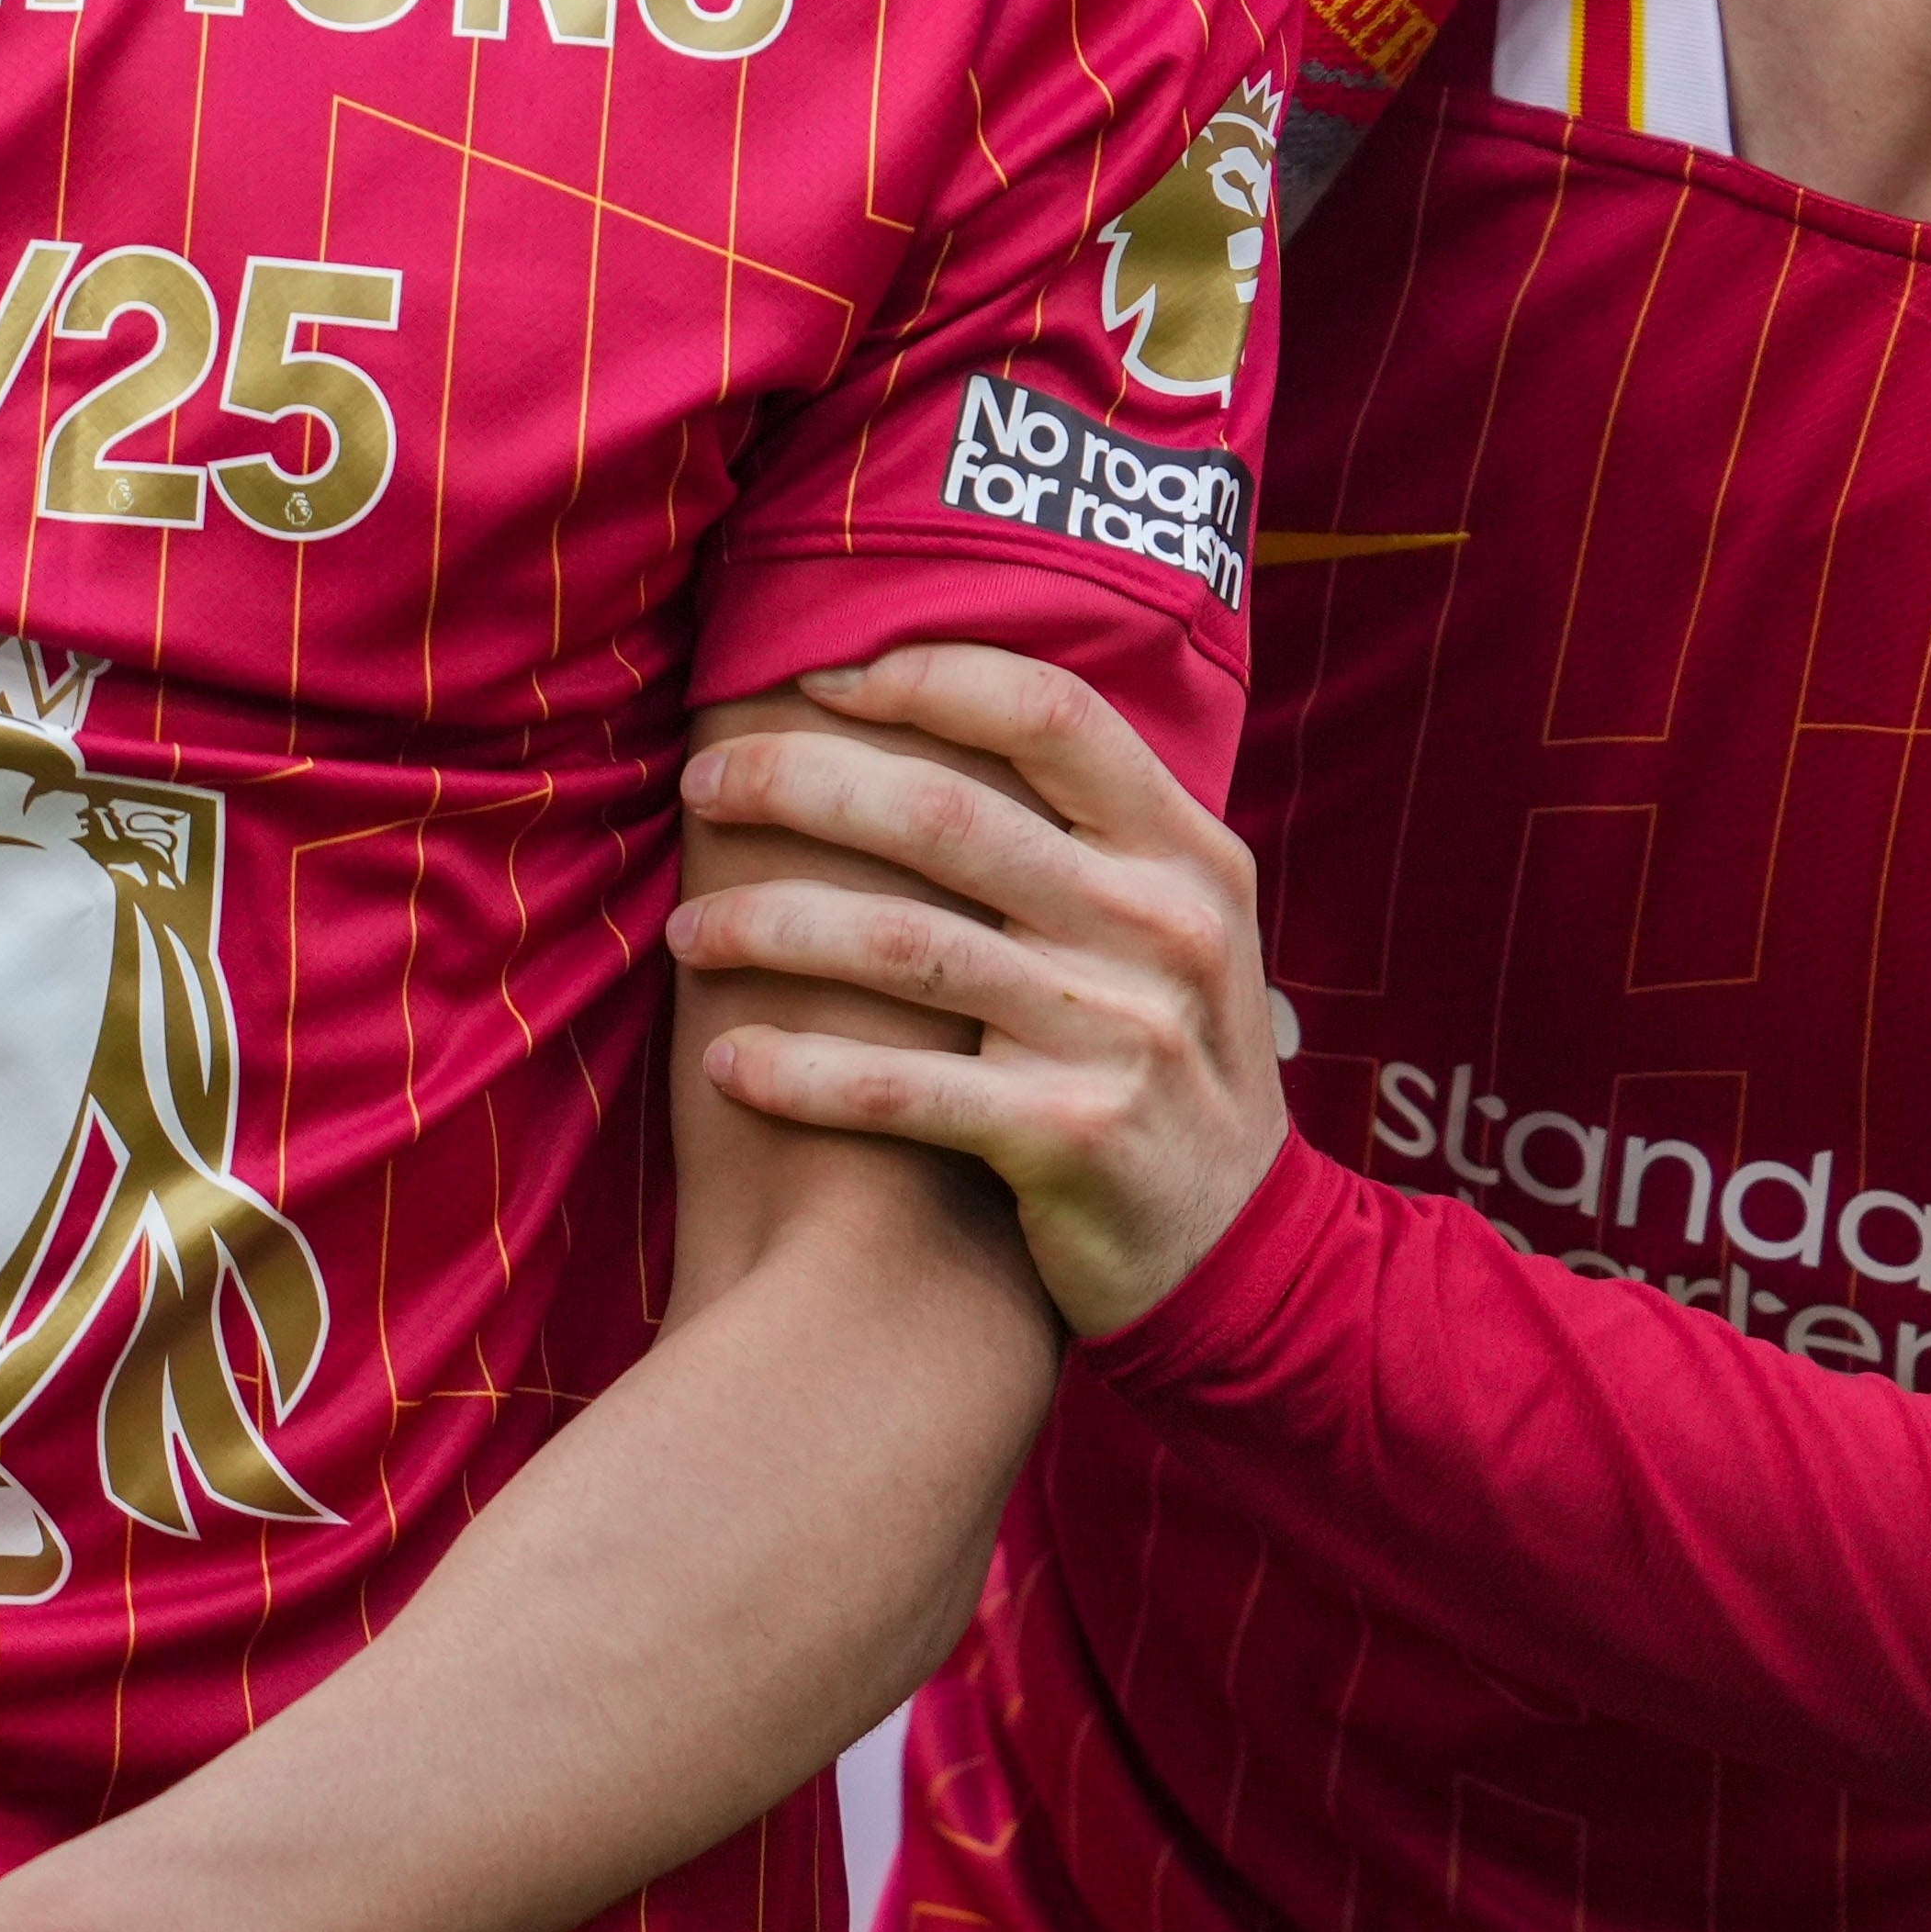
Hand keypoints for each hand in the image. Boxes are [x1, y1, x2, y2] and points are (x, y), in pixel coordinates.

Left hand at [663, 646, 1282, 1336]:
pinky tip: (727, 1059)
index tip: (818, 683)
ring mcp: (1117, 1033)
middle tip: (708, 787)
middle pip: (945, 814)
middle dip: (799, 784)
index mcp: (1189, 853)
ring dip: (766, 928)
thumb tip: (939, 710)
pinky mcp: (1067, 1137)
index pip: (1049, 713)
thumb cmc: (1170, 1064)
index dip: (925, 678)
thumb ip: (1092, 833)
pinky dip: (796, 1070)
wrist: (1243, 1253)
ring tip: (688, 930)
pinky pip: (897, 1087)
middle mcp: (1160, 927)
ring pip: (899, 946)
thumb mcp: (1183, 927)